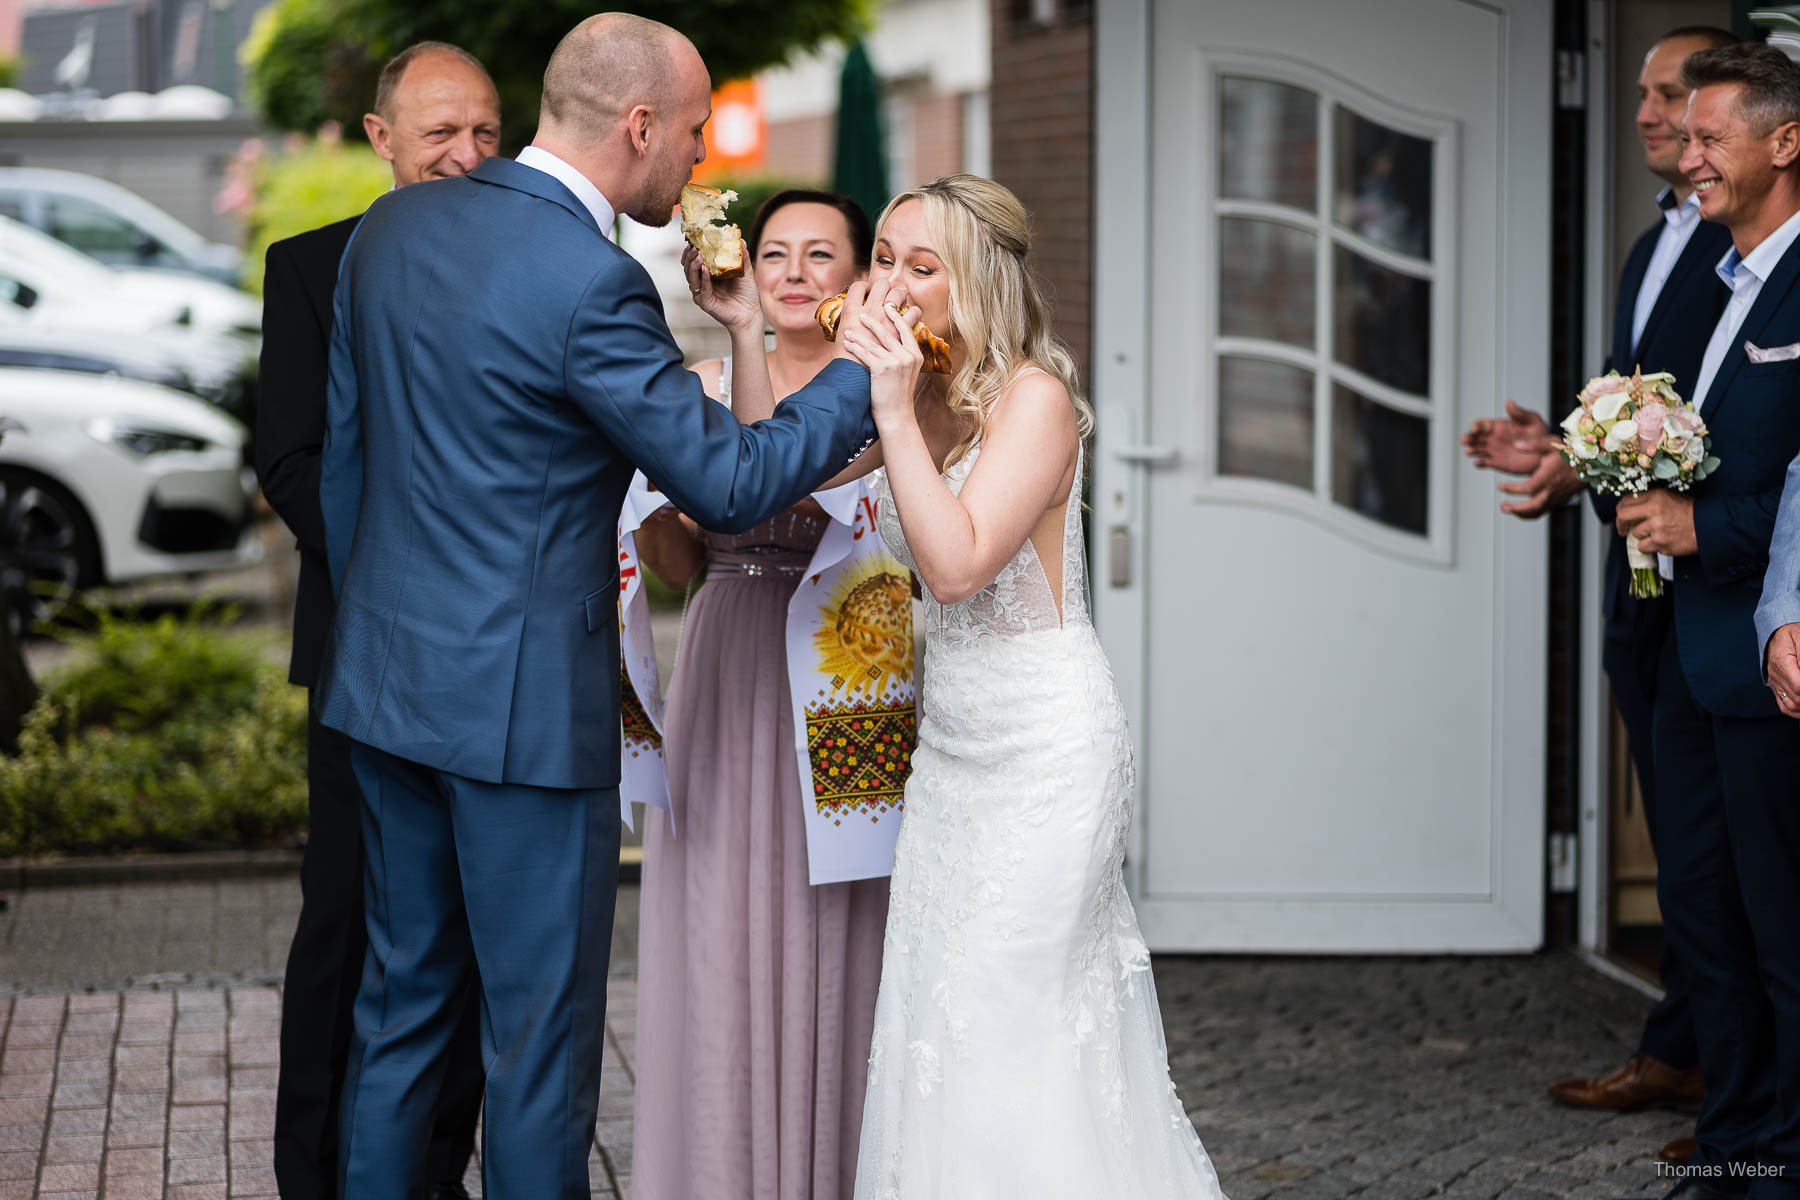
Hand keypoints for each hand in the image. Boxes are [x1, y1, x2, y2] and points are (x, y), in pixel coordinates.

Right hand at [683, 243, 761, 333]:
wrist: (750, 314)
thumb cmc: (746, 294)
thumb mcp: (745, 271)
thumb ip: (742, 256)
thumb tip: (740, 239)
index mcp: (708, 273)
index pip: (695, 259)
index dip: (693, 249)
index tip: (695, 238)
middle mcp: (702, 282)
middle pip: (688, 267)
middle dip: (690, 255)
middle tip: (694, 246)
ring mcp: (702, 292)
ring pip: (691, 277)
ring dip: (693, 264)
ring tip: (698, 255)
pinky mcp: (705, 302)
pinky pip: (702, 288)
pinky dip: (703, 278)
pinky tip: (705, 269)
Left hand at [840, 297, 924, 427]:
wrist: (896, 414)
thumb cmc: (898, 395)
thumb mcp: (908, 372)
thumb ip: (904, 356)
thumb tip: (893, 341)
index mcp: (915, 355)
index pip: (905, 329)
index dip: (896, 316)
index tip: (887, 306)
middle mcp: (907, 356)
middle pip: (888, 332)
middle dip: (873, 322)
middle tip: (863, 314)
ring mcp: (896, 362)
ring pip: (874, 343)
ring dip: (859, 335)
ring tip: (849, 331)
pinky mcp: (883, 369)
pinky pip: (865, 354)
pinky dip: (854, 347)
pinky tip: (847, 343)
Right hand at [1463, 401, 1557, 474]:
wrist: (1545, 452)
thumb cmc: (1540, 434)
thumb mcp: (1532, 420)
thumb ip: (1520, 413)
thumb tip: (1508, 402)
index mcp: (1499, 426)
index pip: (1483, 425)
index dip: (1476, 426)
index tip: (1474, 428)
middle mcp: (1493, 438)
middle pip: (1475, 437)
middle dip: (1468, 438)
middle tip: (1465, 440)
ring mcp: (1494, 451)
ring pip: (1477, 450)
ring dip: (1471, 450)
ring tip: (1469, 451)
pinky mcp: (1497, 463)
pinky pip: (1485, 463)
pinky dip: (1479, 463)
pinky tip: (1478, 462)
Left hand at [1497, 451, 1582, 518]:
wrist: (1589, 465)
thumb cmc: (1571, 454)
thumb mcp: (1552, 444)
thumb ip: (1534, 444)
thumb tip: (1517, 444)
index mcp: (1549, 476)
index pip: (1528, 488)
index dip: (1512, 489)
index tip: (1501, 486)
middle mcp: (1553, 490)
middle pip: (1533, 506)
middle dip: (1516, 509)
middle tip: (1503, 506)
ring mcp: (1556, 498)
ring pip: (1538, 512)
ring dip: (1522, 514)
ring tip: (1509, 509)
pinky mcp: (1559, 501)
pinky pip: (1544, 511)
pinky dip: (1531, 513)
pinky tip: (1521, 509)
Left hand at [1615, 489, 1697, 556]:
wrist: (1708, 526)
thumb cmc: (1691, 512)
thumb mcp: (1671, 496)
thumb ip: (1650, 499)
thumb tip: (1631, 505)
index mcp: (1656, 497)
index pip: (1626, 501)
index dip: (1621, 509)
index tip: (1622, 516)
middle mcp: (1654, 511)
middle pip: (1623, 516)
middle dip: (1621, 524)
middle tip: (1623, 529)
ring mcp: (1657, 529)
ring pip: (1635, 534)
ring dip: (1641, 536)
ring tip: (1655, 533)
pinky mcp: (1661, 544)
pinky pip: (1643, 547)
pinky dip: (1648, 546)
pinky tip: (1658, 541)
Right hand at [1767, 623, 1799, 718]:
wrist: (1777, 633)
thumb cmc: (1792, 634)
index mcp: (1782, 662)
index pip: (1799, 686)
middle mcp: (1776, 675)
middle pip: (1797, 698)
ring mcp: (1775, 683)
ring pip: (1791, 705)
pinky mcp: (1776, 687)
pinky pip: (1784, 706)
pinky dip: (1797, 712)